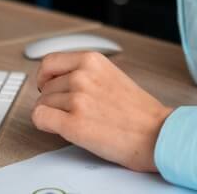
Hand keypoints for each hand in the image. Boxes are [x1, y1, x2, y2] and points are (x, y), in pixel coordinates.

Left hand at [31, 51, 173, 172]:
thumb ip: (85, 73)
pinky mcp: (73, 124)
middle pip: (46, 87)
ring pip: (43, 104)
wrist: (156, 134)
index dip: (45, 77)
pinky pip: (40, 118)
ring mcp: (77, 100)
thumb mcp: (111, 75)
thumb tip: (57, 79)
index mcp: (92, 61)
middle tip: (70, 112)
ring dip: (52, 114)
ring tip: (75, 121)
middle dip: (53, 100)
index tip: (47, 86)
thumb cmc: (139, 111)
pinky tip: (58, 129)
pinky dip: (44, 124)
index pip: (49, 62)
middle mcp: (82, 76)